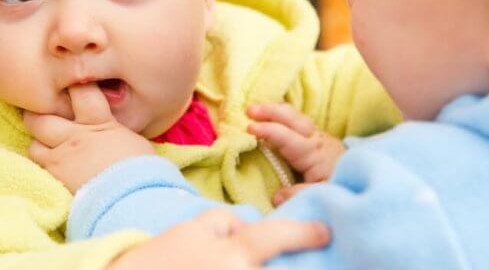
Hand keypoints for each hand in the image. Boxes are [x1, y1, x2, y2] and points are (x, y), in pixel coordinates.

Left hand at [24, 85, 154, 192]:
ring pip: (34, 144)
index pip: (80, 92)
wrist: (131, 197)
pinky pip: (38, 168)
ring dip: (38, 143)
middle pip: (43, 117)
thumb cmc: (141, 167)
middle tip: (40, 113)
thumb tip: (112, 127)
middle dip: (37, 113)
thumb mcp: (131, 139)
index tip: (70, 83)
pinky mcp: (55, 180)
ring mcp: (62, 158)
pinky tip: (51, 167)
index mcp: (98, 122)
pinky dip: (42, 166)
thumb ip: (114, 129)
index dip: (72, 85)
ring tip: (46, 145)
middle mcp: (74, 136)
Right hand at [108, 209, 329, 269]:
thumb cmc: (163, 258)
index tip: (325, 232)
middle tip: (299, 255)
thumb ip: (228, 222)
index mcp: (237, 254)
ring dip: (264, 266)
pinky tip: (236, 267)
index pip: (279, 236)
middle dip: (287, 262)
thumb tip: (248, 229)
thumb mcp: (195, 228)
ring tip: (241, 258)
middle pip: (280, 268)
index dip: (305, 233)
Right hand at [247, 103, 345, 187]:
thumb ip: (300, 195)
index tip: (249, 127)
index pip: (287, 137)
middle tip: (248, 109)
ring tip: (255, 109)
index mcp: (314, 153)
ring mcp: (317, 136)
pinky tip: (271, 115)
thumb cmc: (343, 187)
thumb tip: (277, 195)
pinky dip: (282, 115)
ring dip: (275, 110)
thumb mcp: (324, 195)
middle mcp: (315, 139)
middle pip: (292, 118)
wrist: (364, 180)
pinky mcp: (317, 137)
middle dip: (270, 111)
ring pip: (295, 116)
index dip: (268, 131)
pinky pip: (297, 121)